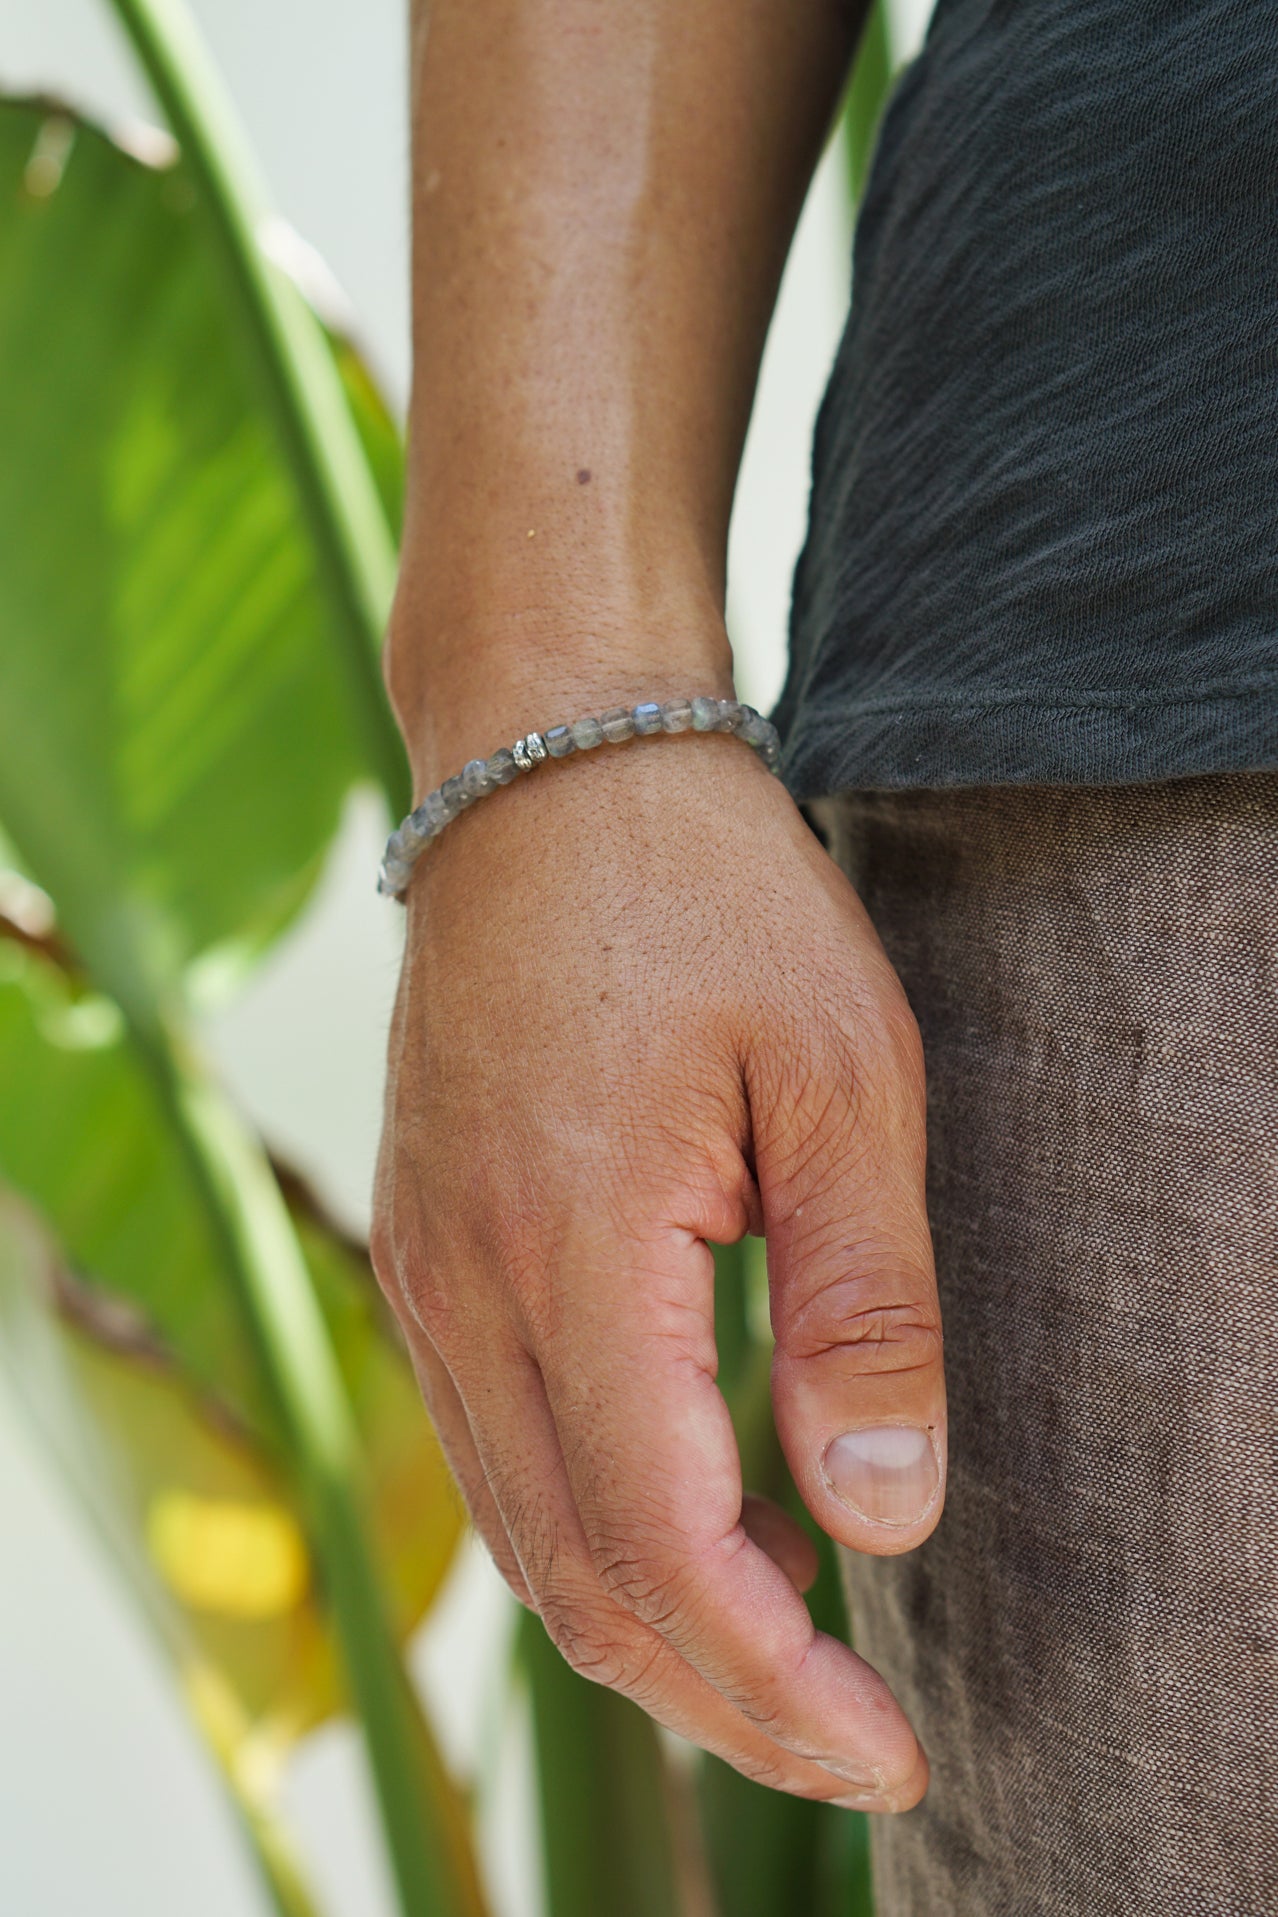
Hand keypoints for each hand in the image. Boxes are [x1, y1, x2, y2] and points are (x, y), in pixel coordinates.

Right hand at [372, 707, 944, 1809]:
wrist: (548, 775)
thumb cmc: (711, 901)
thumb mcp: (842, 1079)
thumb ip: (863, 1307)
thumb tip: (880, 1525)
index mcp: (571, 1245)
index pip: (660, 1542)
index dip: (774, 1681)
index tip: (886, 1747)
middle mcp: (463, 1285)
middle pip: (574, 1577)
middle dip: (718, 1698)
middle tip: (851, 1744)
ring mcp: (424, 1273)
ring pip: (523, 1532)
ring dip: (653, 1628)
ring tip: (790, 1658)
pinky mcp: (426, 1251)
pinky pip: (495, 1449)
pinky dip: (594, 1531)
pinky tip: (697, 1522)